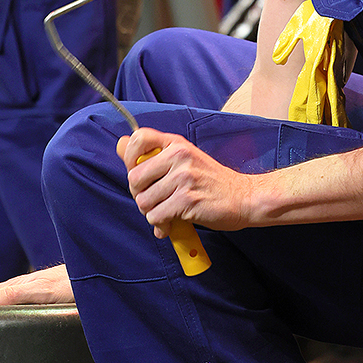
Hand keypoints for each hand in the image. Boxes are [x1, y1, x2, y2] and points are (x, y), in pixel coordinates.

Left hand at [117, 128, 255, 234]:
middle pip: (134, 177)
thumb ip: (156, 156)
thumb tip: (120, 146)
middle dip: (139, 195)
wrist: (243, 197)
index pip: (138, 138)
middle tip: (154, 201)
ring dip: (151, 213)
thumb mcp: (185, 158)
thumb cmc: (211, 181)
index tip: (138, 173)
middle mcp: (178, 156)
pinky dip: (161, 224)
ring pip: (143, 201)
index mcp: (176, 143)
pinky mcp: (187, 199)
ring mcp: (183, 177)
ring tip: (166, 213)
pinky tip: (172, 223)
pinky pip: (156, 216)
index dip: (129, 158)